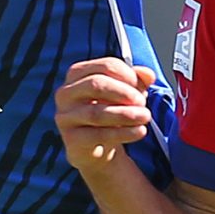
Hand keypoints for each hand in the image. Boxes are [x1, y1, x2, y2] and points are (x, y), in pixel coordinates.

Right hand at [55, 57, 159, 175]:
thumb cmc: (109, 112)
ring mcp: (65, 116)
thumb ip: (137, 81)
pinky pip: (98, 135)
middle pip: (96, 84)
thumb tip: (148, 74)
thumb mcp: (125, 94)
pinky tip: (140, 131)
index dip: (127, 74)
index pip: (105, 66)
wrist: (97, 148)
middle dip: (124, 93)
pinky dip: (123, 133)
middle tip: (142, 103)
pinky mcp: (71, 139)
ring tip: (146, 117)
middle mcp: (66, 93)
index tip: (141, 86)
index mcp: (77, 74)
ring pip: (96, 112)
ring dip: (126, 114)